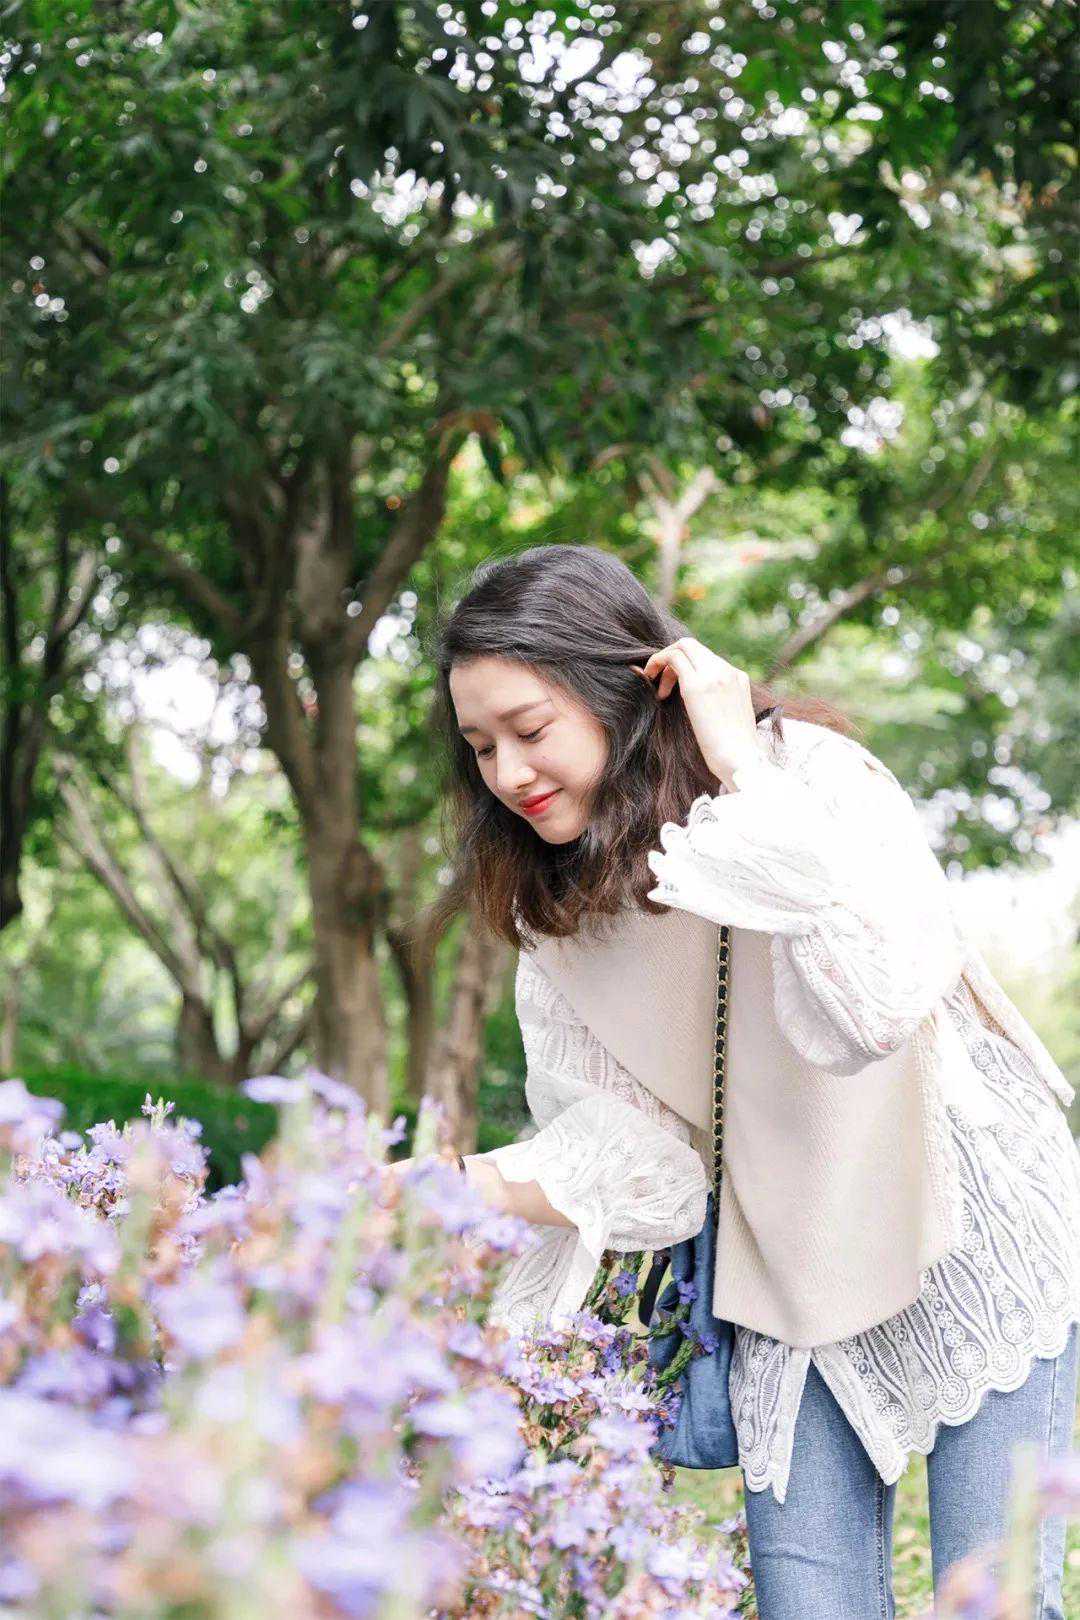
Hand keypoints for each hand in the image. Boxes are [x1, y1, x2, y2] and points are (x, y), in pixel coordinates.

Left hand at [633, 637, 761, 788]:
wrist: (741, 761)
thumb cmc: (733, 751)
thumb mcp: (729, 719)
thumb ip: (717, 702)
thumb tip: (698, 704)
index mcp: (738, 678)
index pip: (705, 657)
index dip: (684, 665)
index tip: (672, 684)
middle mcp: (728, 671)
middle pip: (692, 645)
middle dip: (670, 658)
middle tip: (657, 680)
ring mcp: (714, 675)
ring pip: (682, 646)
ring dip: (662, 661)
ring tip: (657, 688)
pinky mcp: (697, 686)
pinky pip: (673, 658)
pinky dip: (657, 663)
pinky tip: (651, 682)